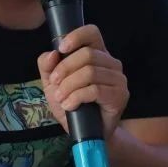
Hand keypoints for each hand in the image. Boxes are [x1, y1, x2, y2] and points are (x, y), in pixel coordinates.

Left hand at [37, 24, 128, 140]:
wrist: (85, 133)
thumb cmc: (71, 105)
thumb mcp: (52, 84)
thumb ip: (47, 66)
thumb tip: (52, 54)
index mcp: (97, 54)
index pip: (92, 32)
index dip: (76, 37)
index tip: (61, 49)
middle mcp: (111, 63)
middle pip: (87, 54)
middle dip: (64, 69)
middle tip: (54, 84)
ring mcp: (118, 79)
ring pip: (90, 72)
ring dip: (69, 86)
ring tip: (61, 99)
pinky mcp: (120, 96)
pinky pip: (95, 90)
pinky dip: (77, 97)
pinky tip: (70, 105)